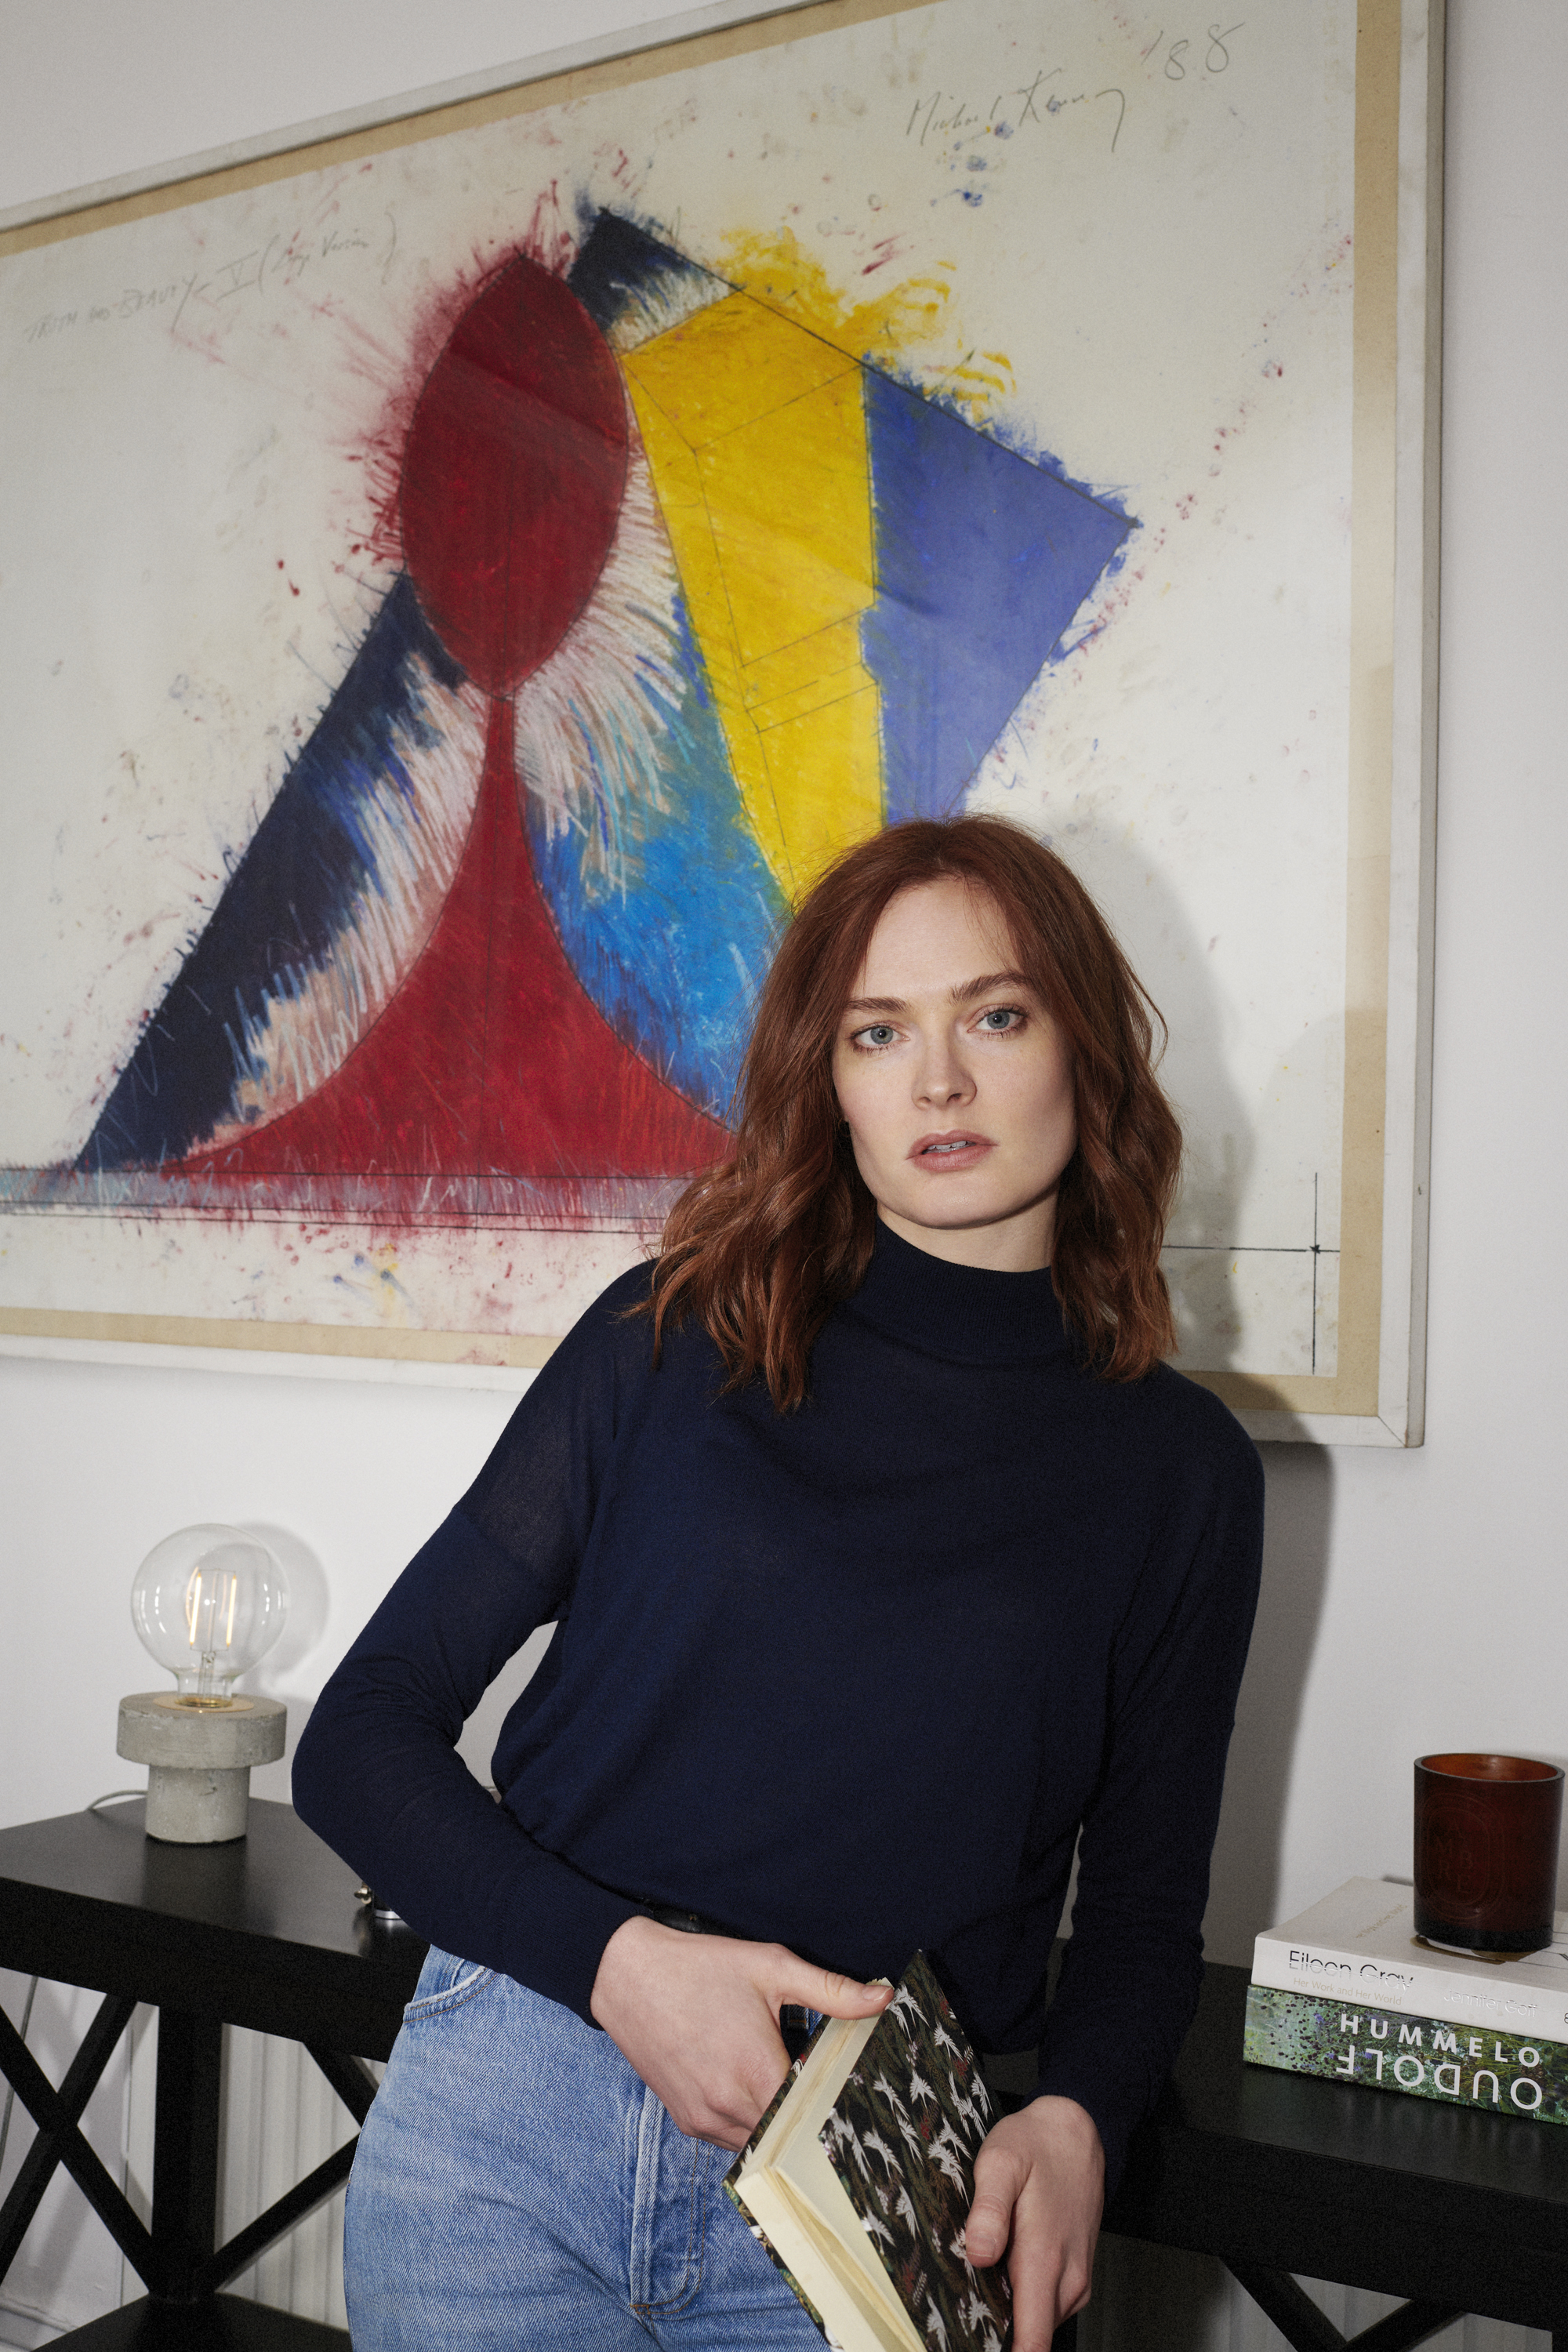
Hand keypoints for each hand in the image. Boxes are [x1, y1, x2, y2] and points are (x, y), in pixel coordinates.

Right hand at [590, 1915, 892, 2147]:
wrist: (626, 1975)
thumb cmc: (702, 1967)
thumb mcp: (771, 1966)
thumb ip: (831, 1990)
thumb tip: (885, 1998)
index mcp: (758, 2070)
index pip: (815, 2114)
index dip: (837, 2106)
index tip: (857, 2096)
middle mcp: (729, 2105)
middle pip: (790, 2134)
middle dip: (811, 2119)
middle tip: (831, 2096)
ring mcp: (704, 2119)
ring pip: (760, 2144)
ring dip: (779, 2126)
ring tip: (794, 2092)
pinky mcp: (686, 2121)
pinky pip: (731, 2141)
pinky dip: (749, 2125)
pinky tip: (756, 2091)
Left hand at [963, 2095, 1104, 2347]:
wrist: (1078, 2133)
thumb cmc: (1037, 2145)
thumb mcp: (1001, 2160)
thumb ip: (989, 2209)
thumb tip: (978, 2254)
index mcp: (1044, 2258)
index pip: (1032, 2342)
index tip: (970, 2343)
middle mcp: (1066, 2279)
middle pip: (1030, 2339)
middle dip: (994, 2333)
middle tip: (961, 2302)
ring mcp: (1074, 2282)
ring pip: (1037, 2325)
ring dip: (1007, 2317)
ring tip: (978, 2281)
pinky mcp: (1075, 2279)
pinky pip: (1046, 2309)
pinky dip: (1022, 2302)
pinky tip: (1001, 2273)